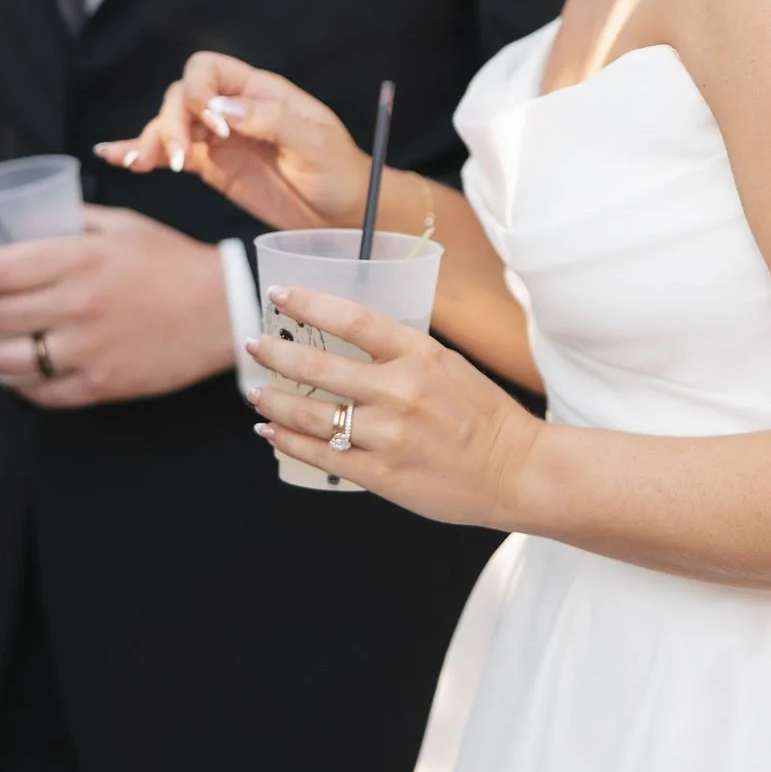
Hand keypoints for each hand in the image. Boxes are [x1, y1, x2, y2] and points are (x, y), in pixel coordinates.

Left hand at [0, 207, 235, 406]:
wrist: (222, 310)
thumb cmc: (170, 260)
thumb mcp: (121, 225)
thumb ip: (69, 220)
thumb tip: (20, 221)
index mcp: (77, 259)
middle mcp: (75, 306)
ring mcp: (86, 351)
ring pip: (3, 362)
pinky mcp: (99, 385)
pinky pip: (38, 391)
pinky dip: (15, 382)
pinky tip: (9, 370)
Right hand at [96, 55, 368, 235]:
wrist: (343, 212)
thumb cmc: (339, 171)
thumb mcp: (315, 143)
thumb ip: (271, 121)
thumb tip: (221, 109)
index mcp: (259, 90)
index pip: (208, 70)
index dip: (200, 93)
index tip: (217, 129)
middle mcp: (232, 108)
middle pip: (180, 97)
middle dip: (173, 124)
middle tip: (185, 161)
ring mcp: (218, 137)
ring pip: (169, 125)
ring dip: (153, 140)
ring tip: (142, 164)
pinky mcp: (210, 166)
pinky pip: (169, 154)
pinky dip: (142, 152)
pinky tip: (116, 157)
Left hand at [249, 283, 539, 527]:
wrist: (516, 471)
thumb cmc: (483, 415)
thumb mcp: (448, 365)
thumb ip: (402, 352)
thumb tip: (348, 340)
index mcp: (420, 355)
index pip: (352, 319)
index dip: (309, 304)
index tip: (279, 296)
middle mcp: (401, 391)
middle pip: (319, 367)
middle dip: (276, 354)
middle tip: (254, 346)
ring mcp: (389, 436)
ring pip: (311, 415)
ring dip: (273, 401)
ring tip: (255, 392)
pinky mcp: (382, 475)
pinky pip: (321, 455)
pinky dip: (287, 441)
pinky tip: (270, 431)